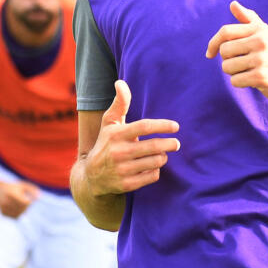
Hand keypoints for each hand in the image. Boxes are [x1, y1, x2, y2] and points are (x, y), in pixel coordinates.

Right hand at [0, 180, 38, 218]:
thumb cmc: (12, 187)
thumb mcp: (22, 185)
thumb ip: (32, 190)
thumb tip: (40, 198)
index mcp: (12, 194)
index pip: (25, 203)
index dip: (29, 202)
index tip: (27, 199)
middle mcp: (6, 202)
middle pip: (23, 210)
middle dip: (26, 207)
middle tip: (23, 201)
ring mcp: (3, 208)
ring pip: (19, 215)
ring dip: (22, 211)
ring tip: (18, 204)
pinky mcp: (2, 213)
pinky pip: (14, 217)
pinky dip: (17, 214)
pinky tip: (14, 207)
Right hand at [82, 80, 179, 195]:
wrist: (91, 176)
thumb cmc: (106, 143)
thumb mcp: (109, 123)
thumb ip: (119, 103)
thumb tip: (120, 83)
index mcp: (116, 134)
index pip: (145, 126)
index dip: (163, 125)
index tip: (176, 126)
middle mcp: (118, 152)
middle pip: (154, 146)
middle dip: (170, 144)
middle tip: (176, 143)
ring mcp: (122, 169)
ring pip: (156, 162)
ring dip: (163, 157)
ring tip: (162, 154)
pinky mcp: (126, 184)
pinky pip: (152, 176)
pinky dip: (156, 171)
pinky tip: (152, 167)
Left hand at [205, 1, 267, 103]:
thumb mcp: (264, 33)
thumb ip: (248, 18)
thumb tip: (233, 3)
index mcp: (259, 29)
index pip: (225, 31)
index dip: (213, 43)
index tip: (210, 54)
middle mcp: (261, 41)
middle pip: (224, 51)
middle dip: (227, 61)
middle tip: (242, 64)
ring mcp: (262, 59)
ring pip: (227, 67)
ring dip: (233, 73)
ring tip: (249, 71)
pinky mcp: (261, 77)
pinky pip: (235, 81)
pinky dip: (240, 83)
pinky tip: (252, 81)